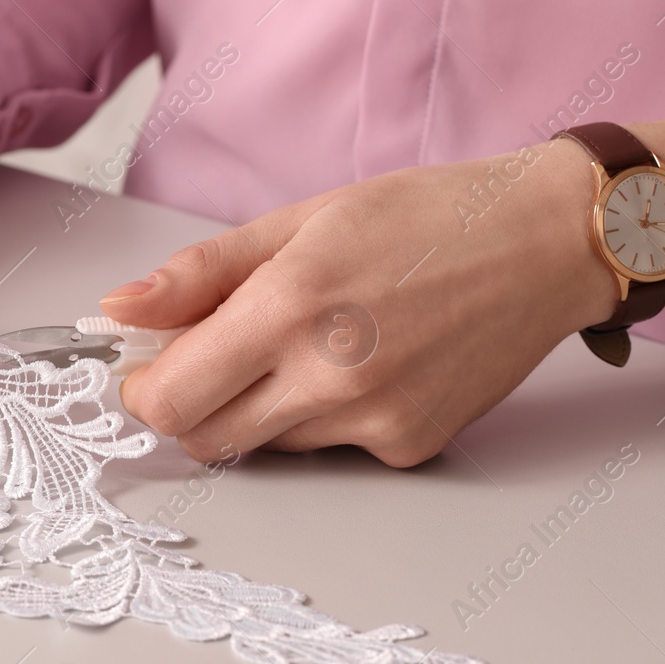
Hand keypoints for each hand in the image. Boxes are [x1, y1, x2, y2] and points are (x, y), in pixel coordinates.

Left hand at [105, 114, 664, 467]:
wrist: (544, 243)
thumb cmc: (425, 216)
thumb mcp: (300, 220)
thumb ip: (201, 273)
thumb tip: (119, 310)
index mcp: (291, 306)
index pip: (170, 397)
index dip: (142, 384)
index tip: (146, 359)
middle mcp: (331, 376)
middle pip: (205, 436)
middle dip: (189, 399)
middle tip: (212, 350)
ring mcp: (375, 420)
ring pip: (266, 442)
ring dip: (257, 404)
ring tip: (309, 336)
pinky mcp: (411, 447)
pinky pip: (330, 446)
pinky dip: (321, 413)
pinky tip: (363, 358)